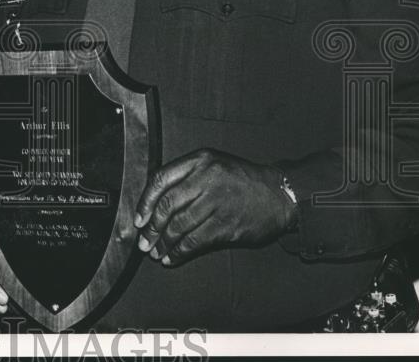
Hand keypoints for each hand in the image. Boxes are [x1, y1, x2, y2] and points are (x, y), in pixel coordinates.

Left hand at [133, 149, 296, 266]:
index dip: (145, 201)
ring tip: (156, 252)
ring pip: (179, 225)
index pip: (160, 179)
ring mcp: (216, 202)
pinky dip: (180, 252)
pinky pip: (195, 241)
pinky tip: (172, 258)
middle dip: (152, 227)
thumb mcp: (213, 164)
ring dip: (163, 242)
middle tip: (144, 241)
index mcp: (199, 161)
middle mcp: (206, 178)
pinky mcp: (226, 225)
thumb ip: (186, 176)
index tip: (139, 218)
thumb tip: (154, 202)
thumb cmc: (241, 180)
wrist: (279, 193)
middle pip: (167, 204)